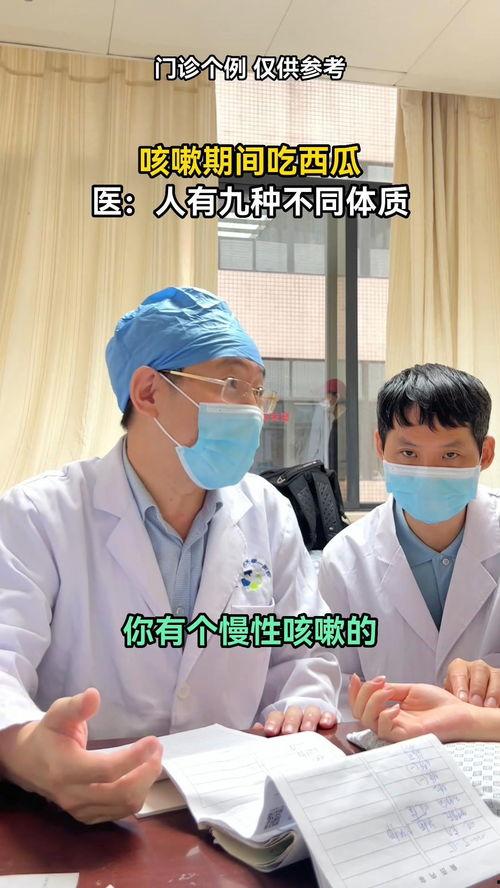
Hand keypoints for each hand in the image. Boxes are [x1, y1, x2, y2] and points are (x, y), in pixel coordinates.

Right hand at [0, 688, 162, 823]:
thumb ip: (75, 706)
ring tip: (153, 759)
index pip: (107, 770)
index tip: (153, 740)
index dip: (134, 757)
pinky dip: (137, 793)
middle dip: (147, 771)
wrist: (28, 763)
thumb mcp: (57, 714)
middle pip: (121, 792)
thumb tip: (94, 695)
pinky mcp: (87, 816)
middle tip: (157, 749)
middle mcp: (73, 794)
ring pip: (125, 805)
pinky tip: (141, 774)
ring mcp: (80, 809)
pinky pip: (120, 811)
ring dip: (146, 782)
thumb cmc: (48, 734)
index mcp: (65, 769)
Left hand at [250, 705, 336, 736]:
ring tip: (307, 729)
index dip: (273, 722)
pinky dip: (327, 717)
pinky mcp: (328, 719)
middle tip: (288, 732)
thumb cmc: (293, 742)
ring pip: (310, 711)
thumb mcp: (279, 739)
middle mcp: (298, 716)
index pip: (277, 716)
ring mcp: (313, 717)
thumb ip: (268, 736)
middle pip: (293, 713)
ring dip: (308, 719)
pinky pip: (328, 715)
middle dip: (290, 722)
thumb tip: (256, 730)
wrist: (315, 738)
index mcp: (284, 720)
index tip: (270, 731)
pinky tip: (326, 723)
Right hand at [348, 674, 472, 742]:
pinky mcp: (405, 737)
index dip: (355, 693)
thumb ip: (388, 689)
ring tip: (389, 690)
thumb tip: (371, 685)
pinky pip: (384, 730)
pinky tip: (396, 707)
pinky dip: (385, 716)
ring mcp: (396, 730)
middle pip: (360, 713)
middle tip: (379, 682)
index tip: (357, 677)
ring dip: (374, 701)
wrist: (458, 710)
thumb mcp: (408, 690)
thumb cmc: (438, 702)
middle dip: (363, 694)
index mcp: (388, 711)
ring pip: (368, 721)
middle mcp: (389, 722)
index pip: (362, 706)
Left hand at [444, 658, 499, 707]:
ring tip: (488, 707)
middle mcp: (476, 667)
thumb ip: (444, 698)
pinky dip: (499, 695)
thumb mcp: (449, 697)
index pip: (458, 671)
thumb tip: (434, 706)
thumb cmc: (460, 701)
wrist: (472, 704)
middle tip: (475, 704)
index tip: (461, 699)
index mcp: (458, 668)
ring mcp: (491, 673)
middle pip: (478, 670)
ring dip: (491, 692)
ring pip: (494, 675)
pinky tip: (496, 705)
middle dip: (477, 688)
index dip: (460, 684)